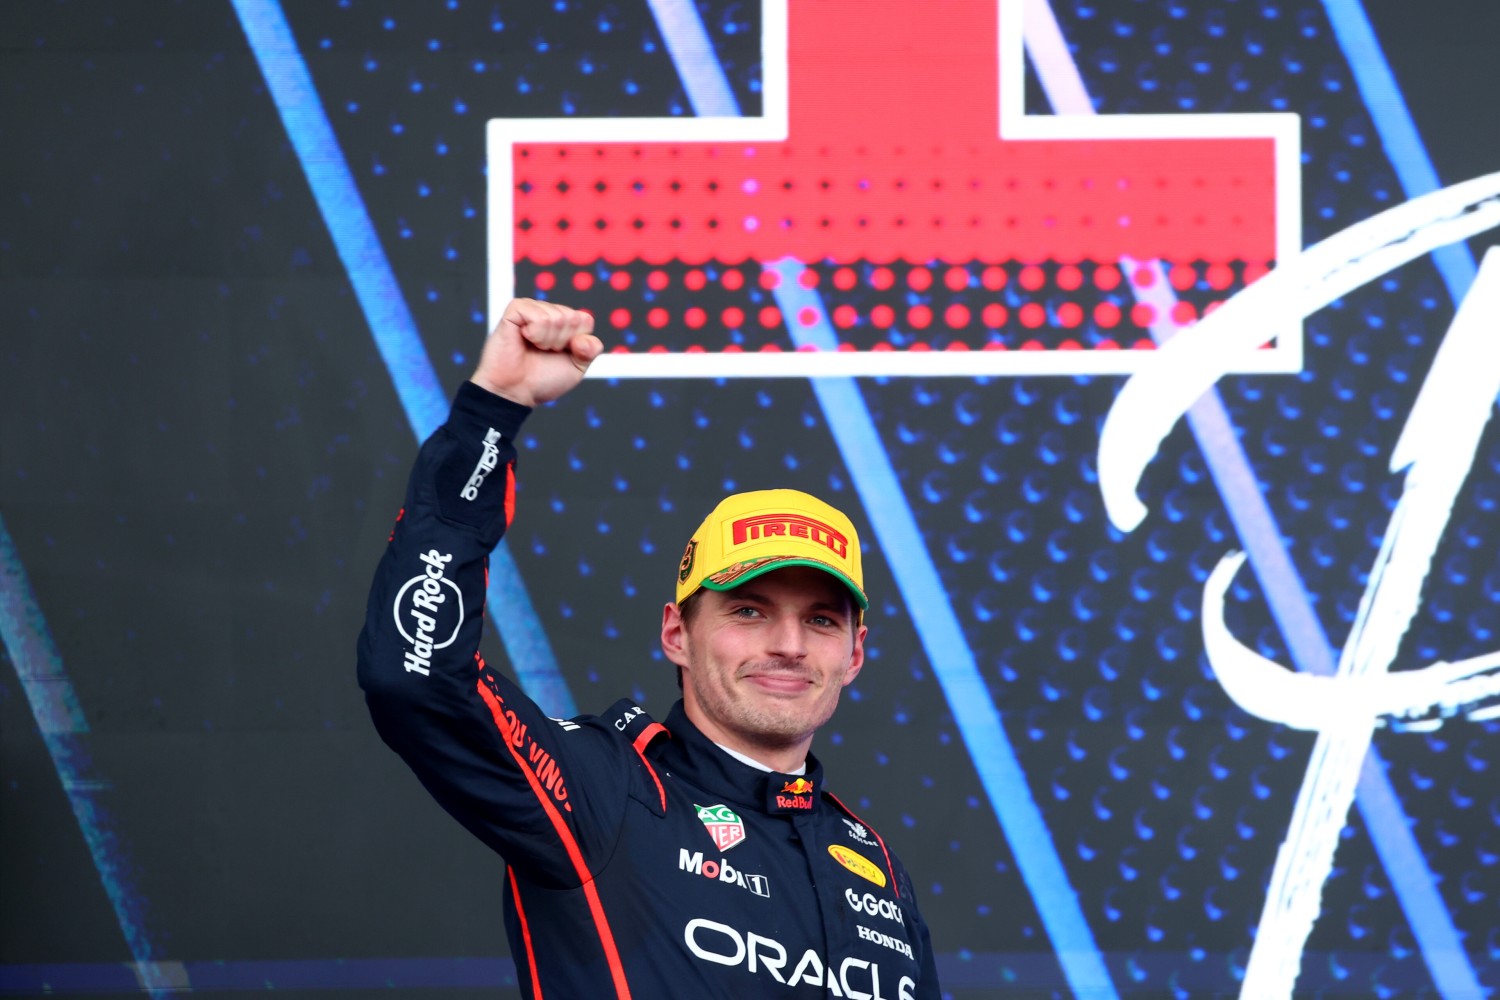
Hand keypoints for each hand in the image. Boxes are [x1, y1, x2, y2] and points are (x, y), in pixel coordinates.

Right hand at [470, 298, 602, 407]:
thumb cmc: (542, 380)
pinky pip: (540, 317)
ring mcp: (531, 309)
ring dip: (547, 341)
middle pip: (572, 318)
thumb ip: (591, 350)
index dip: (578, 343)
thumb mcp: (576, 368)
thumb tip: (583, 338)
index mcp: (564, 323)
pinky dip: (536, 334)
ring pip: (557, 317)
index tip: (561, 354)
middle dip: (562, 342)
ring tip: (533, 347)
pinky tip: (524, 338)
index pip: (585, 320)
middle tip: (544, 352)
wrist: (515, 392)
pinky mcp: (515, 310)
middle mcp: (548, 312)